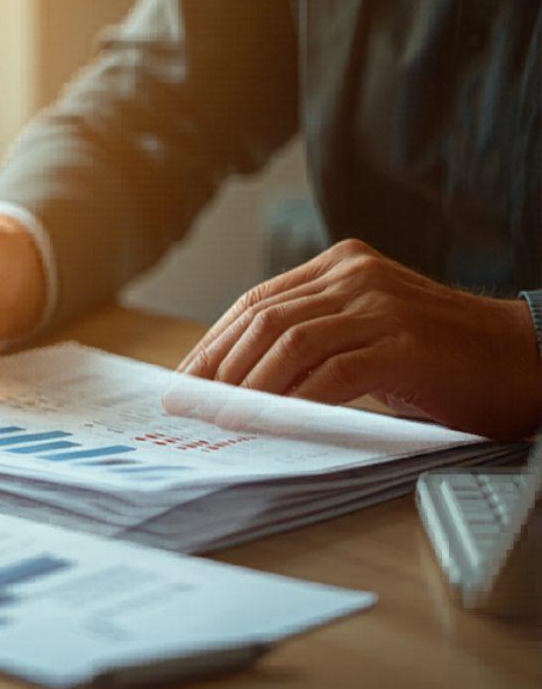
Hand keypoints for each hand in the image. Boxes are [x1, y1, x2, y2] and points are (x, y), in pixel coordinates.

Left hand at [176, 239, 540, 438]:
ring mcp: (379, 304)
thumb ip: (311, 342)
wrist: (524, 359)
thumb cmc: (439, 357)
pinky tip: (269, 423)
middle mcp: (353, 275)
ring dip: (247, 386)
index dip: (211, 345)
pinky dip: (293, 401)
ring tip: (220, 420)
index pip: (255, 303)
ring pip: (289, 342)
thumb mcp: (364, 334)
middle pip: (262, 319)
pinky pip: (332, 372)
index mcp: (339, 265)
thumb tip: (237, 383)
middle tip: (189, 407)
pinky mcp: (403, 341)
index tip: (181, 384)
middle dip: (217, 368)